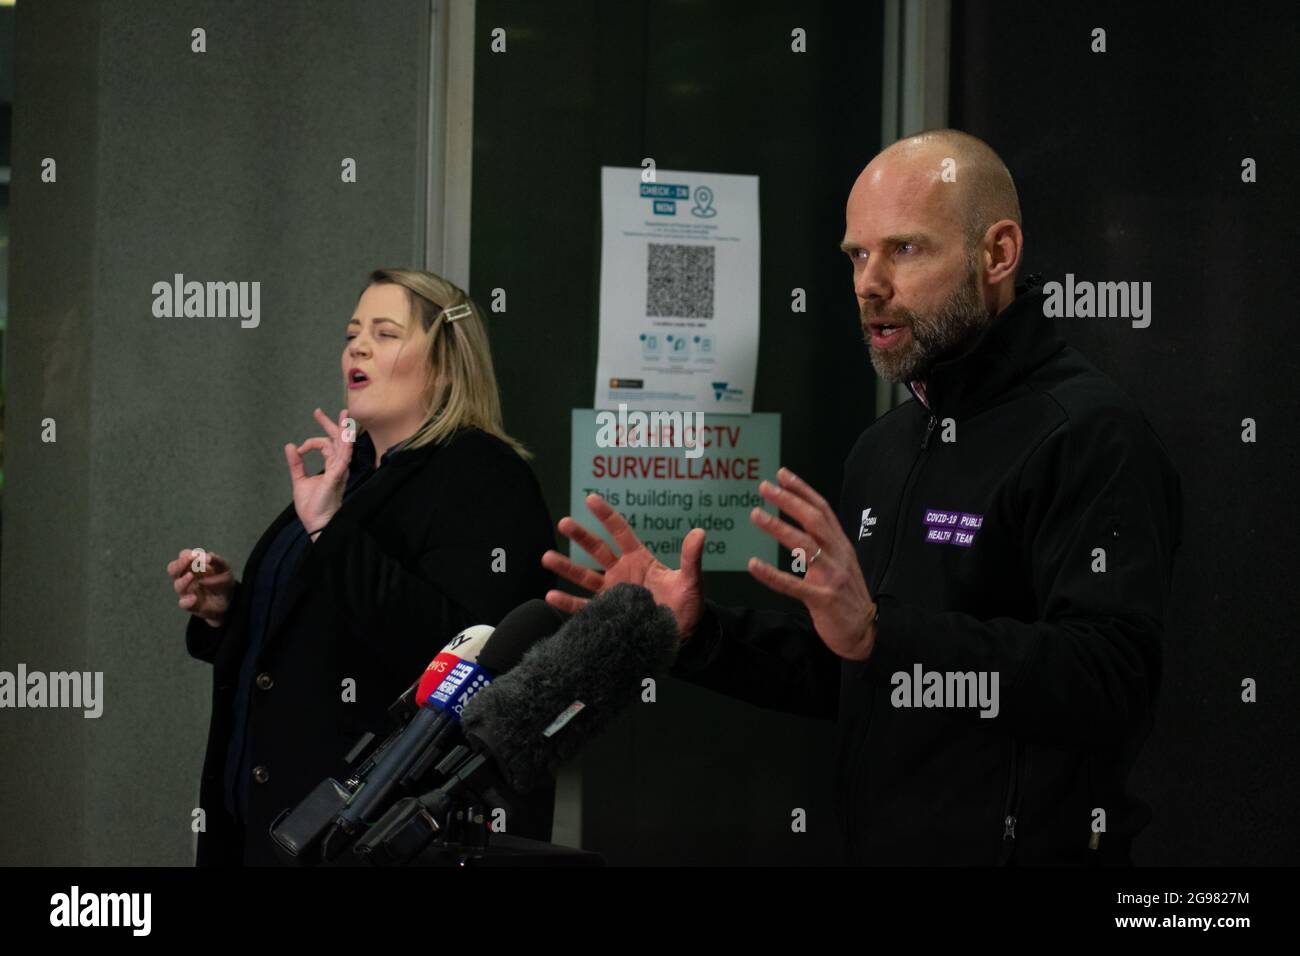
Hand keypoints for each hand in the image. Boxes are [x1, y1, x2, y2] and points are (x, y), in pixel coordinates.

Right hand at [167, 547, 235, 628]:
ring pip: (177, 585)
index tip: (198, 555)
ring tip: (191, 576)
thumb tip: (208, 555)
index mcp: (192, 565)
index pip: (183, 556)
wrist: (229, 600)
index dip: (188, 554)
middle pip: (173, 569)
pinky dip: (187, 601)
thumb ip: (217, 560)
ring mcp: (186, 591)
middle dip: (179, 564)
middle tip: (189, 560)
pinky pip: (183, 603)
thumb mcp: (224, 568)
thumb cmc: (222, 581)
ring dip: (183, 580)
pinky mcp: (189, 604)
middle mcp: (186, 577)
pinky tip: (194, 598)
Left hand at [284, 407, 352, 534]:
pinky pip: (342, 460)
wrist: (316, 523)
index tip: (299, 448)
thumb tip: (290, 446)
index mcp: (331, 467)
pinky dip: (344, 448)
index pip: (327, 445)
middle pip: (337, 441)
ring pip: (343, 447)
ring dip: (343, 432)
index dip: (312, 441)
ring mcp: (339, 472)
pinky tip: (345, 438)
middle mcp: (338, 467)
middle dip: (331, 424)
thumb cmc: (312, 506)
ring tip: (344, 417)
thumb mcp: (299, 480)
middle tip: (319, 411)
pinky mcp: (336, 478)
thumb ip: (296, 464)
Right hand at [541, 493, 705, 640]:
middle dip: (580, 536)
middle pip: (597, 550)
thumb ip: (690, 558)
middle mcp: (621, 573)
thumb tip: (700, 533)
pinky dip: (567, 603)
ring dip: (566, 567)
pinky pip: (583, 608)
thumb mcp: (691, 582)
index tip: (590, 499)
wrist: (682, 637)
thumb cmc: (688, 607)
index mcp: (639, 559)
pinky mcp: (607, 614)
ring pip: (584, 577)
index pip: (620, 532)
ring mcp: (612, 594)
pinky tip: (551, 597)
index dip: (606, 515)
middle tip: (564, 523)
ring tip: (547, 557)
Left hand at [747, 467, 877, 660]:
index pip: (822, 509)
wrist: (866, 631)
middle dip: (788, 501)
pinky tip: (753, 564)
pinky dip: (772, 574)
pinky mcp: (822, 598)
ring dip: (778, 527)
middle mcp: (837, 555)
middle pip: (813, 520)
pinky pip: (793, 585)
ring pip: (804, 545)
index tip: (782, 475)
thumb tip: (805, 524)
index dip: (803, 490)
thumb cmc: (848, 596)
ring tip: (756, 514)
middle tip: (764, 487)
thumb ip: (826, 544)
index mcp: (841, 545)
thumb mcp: (842, 563)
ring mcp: (831, 576)